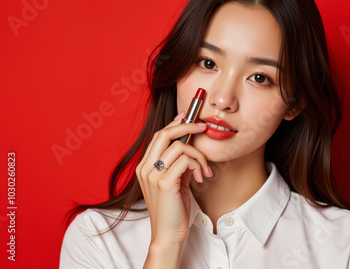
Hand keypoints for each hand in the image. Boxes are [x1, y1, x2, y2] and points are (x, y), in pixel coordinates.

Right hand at [136, 111, 212, 248]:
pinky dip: (198, 165)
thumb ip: (179, 165)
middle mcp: (145, 168)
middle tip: (203, 126)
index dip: (175, 123)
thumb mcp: (176, 182)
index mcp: (145, 166)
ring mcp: (153, 175)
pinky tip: (201, 178)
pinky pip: (186, 160)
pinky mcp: (164, 182)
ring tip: (205, 170)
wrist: (168, 234)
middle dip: (187, 125)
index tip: (189, 116)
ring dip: (199, 155)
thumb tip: (190, 148)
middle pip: (165, 134)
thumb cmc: (173, 209)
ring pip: (180, 147)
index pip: (159, 135)